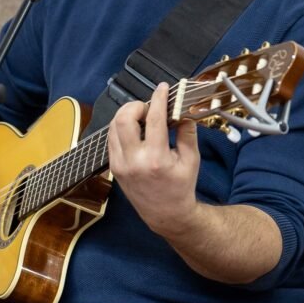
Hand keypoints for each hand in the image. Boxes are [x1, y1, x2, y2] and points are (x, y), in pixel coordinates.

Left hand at [107, 82, 201, 238]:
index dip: (158, 99)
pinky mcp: (114, 168)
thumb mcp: (192, 159)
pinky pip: (111, 140)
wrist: (166, 214)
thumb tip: (183, 110)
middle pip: (123, 119)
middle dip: (135, 106)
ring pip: (113, 127)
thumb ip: (187, 132)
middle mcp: (134, 162)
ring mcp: (120, 165)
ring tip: (142, 118)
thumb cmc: (181, 187)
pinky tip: (135, 130)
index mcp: (156, 159)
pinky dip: (121, 129)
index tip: (163, 88)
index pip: (154, 119)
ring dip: (127, 116)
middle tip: (148, 107)